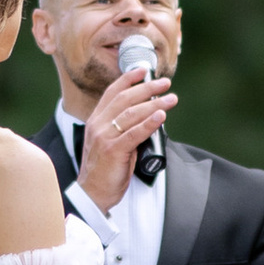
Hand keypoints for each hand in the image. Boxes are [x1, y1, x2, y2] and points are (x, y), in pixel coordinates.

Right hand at [76, 64, 175, 209]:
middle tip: (165, 83)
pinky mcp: (113, 151)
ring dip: (154, 104)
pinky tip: (161, 116)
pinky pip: (134, 133)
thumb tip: (149, 118)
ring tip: (171, 99)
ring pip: (132, 114)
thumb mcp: (111, 143)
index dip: (128, 79)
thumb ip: (125, 129)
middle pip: (125, 98)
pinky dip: (149, 123)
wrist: (92, 194)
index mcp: (96, 121)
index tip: (144, 70)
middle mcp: (98, 125)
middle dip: (147, 88)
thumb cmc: (105, 171)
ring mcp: (105, 137)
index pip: (112, 93)